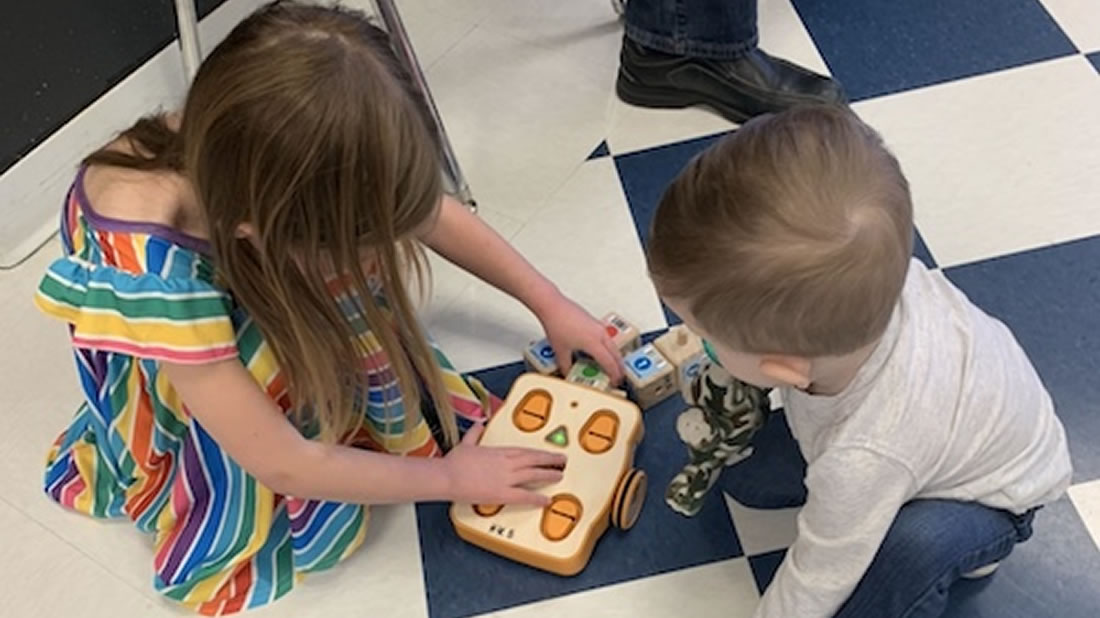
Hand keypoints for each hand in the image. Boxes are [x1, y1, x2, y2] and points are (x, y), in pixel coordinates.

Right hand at [443, 424, 565, 505]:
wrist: (447, 476)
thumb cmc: (454, 463)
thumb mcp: (466, 443)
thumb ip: (475, 434)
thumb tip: (479, 424)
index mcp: (499, 451)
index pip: (525, 450)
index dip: (539, 452)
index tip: (548, 453)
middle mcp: (506, 463)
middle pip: (534, 460)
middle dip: (550, 460)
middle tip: (562, 461)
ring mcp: (506, 478)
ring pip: (533, 475)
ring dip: (548, 475)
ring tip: (559, 476)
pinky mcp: (502, 493)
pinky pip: (524, 496)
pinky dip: (537, 497)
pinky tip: (546, 499)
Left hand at [535, 294, 623, 382]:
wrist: (553, 306)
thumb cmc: (557, 323)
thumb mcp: (560, 351)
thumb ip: (565, 365)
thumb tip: (568, 372)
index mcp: (594, 343)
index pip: (609, 363)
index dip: (614, 374)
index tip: (615, 381)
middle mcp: (599, 334)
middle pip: (615, 353)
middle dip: (619, 366)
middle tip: (619, 375)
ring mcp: (598, 326)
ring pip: (613, 344)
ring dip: (615, 355)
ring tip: (614, 364)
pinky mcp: (594, 321)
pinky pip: (607, 337)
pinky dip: (609, 346)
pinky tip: (603, 349)